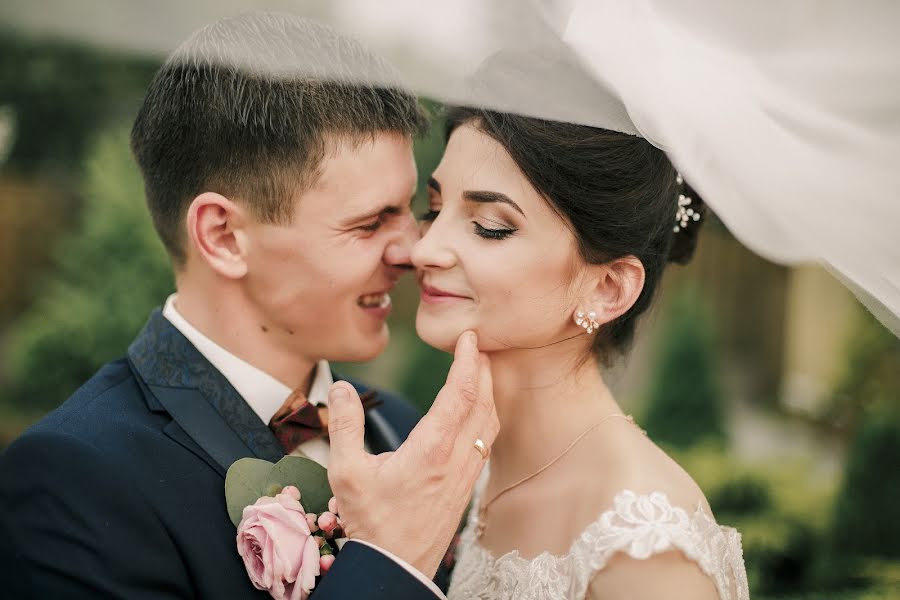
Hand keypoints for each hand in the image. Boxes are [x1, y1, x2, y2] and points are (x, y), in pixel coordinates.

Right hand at [326, 330, 497, 577]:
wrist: (395, 568)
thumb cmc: (370, 523)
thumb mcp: (346, 473)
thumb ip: (344, 426)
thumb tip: (341, 387)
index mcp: (432, 450)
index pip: (460, 394)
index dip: (467, 361)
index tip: (469, 337)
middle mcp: (456, 459)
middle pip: (482, 403)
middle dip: (483, 369)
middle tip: (477, 344)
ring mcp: (465, 475)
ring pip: (489, 424)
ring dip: (488, 393)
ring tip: (480, 371)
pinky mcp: (466, 488)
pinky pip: (485, 442)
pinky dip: (486, 417)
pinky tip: (476, 414)